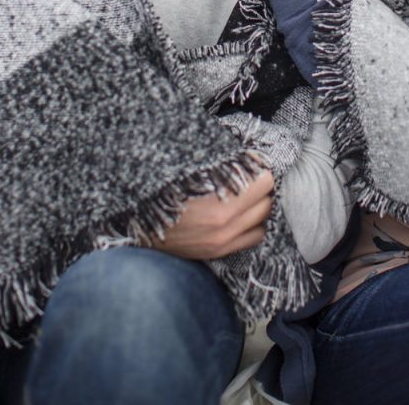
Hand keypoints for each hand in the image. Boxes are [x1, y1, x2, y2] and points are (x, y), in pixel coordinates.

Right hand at [152, 169, 274, 259]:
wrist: (141, 222)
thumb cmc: (163, 188)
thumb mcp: (191, 166)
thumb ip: (223, 161)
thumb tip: (250, 156)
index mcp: (219, 201)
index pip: (264, 182)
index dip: (260, 169)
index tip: (253, 163)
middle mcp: (225, 225)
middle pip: (266, 202)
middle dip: (261, 188)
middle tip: (251, 178)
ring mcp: (222, 241)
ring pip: (263, 222)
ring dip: (259, 208)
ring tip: (247, 197)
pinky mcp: (218, 252)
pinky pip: (253, 238)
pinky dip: (252, 226)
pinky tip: (241, 215)